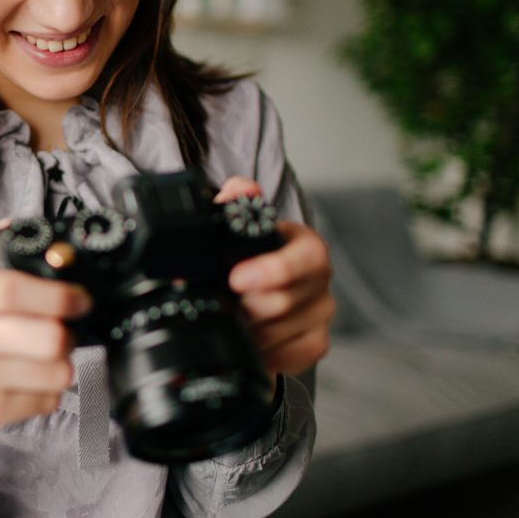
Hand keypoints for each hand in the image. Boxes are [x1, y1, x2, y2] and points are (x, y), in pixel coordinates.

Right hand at [0, 220, 90, 499]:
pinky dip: (48, 390)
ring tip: (45, 356)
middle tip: (64, 329)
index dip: (58, 294)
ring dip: (62, 363)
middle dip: (70, 333)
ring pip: (57, 372)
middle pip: (49, 338)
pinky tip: (29, 380)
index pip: (13, 290)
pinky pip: (48, 400)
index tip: (80, 298)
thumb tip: (27, 225)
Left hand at [215, 177, 334, 389]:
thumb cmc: (244, 255)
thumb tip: (240, 188)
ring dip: (250, 332)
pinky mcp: (317, 342)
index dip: (272, 270)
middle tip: (222, 305)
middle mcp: (320, 278)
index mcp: (305, 245)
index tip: (236, 279)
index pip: (305, 257)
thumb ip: (235, 203)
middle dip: (245, 307)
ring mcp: (322, 312)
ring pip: (282, 332)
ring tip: (230, 322)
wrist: (253, 290)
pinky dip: (266, 353)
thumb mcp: (236, 226)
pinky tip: (250, 344)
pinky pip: (293, 355)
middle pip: (285, 302)